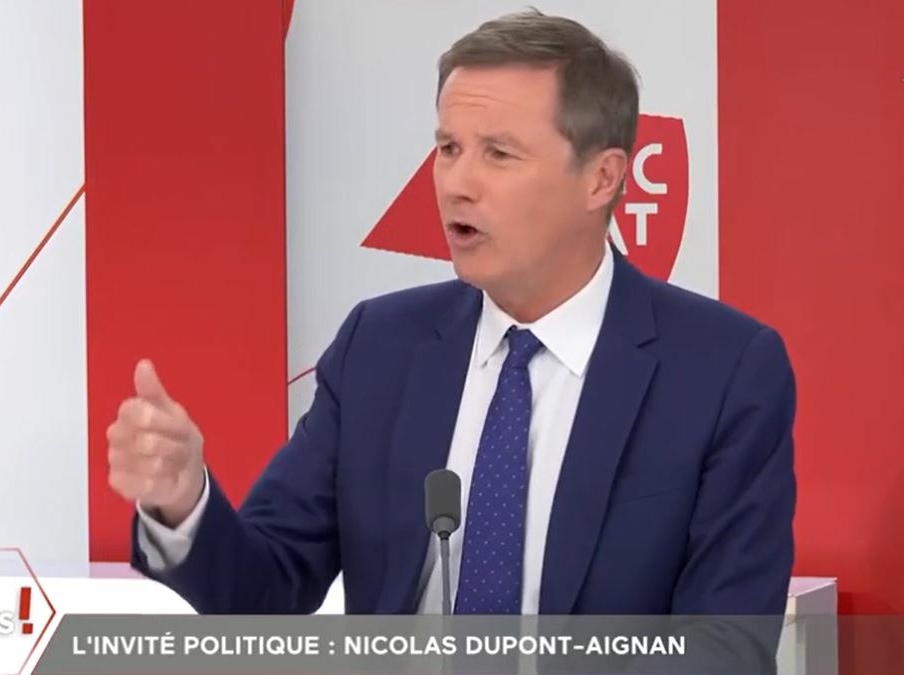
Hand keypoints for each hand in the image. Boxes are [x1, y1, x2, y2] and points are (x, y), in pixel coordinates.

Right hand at [107, 359, 205, 526]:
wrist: (183, 471)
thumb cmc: (176, 437)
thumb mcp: (173, 411)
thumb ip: (154, 390)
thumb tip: (143, 364)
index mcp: (128, 413)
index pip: (137, 412)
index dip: (165, 423)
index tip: (180, 427)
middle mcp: (116, 435)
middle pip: (147, 441)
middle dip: (175, 446)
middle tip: (181, 447)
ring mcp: (115, 460)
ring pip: (149, 464)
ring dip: (173, 464)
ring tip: (175, 462)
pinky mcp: (118, 483)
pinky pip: (144, 484)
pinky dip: (163, 482)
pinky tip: (164, 478)